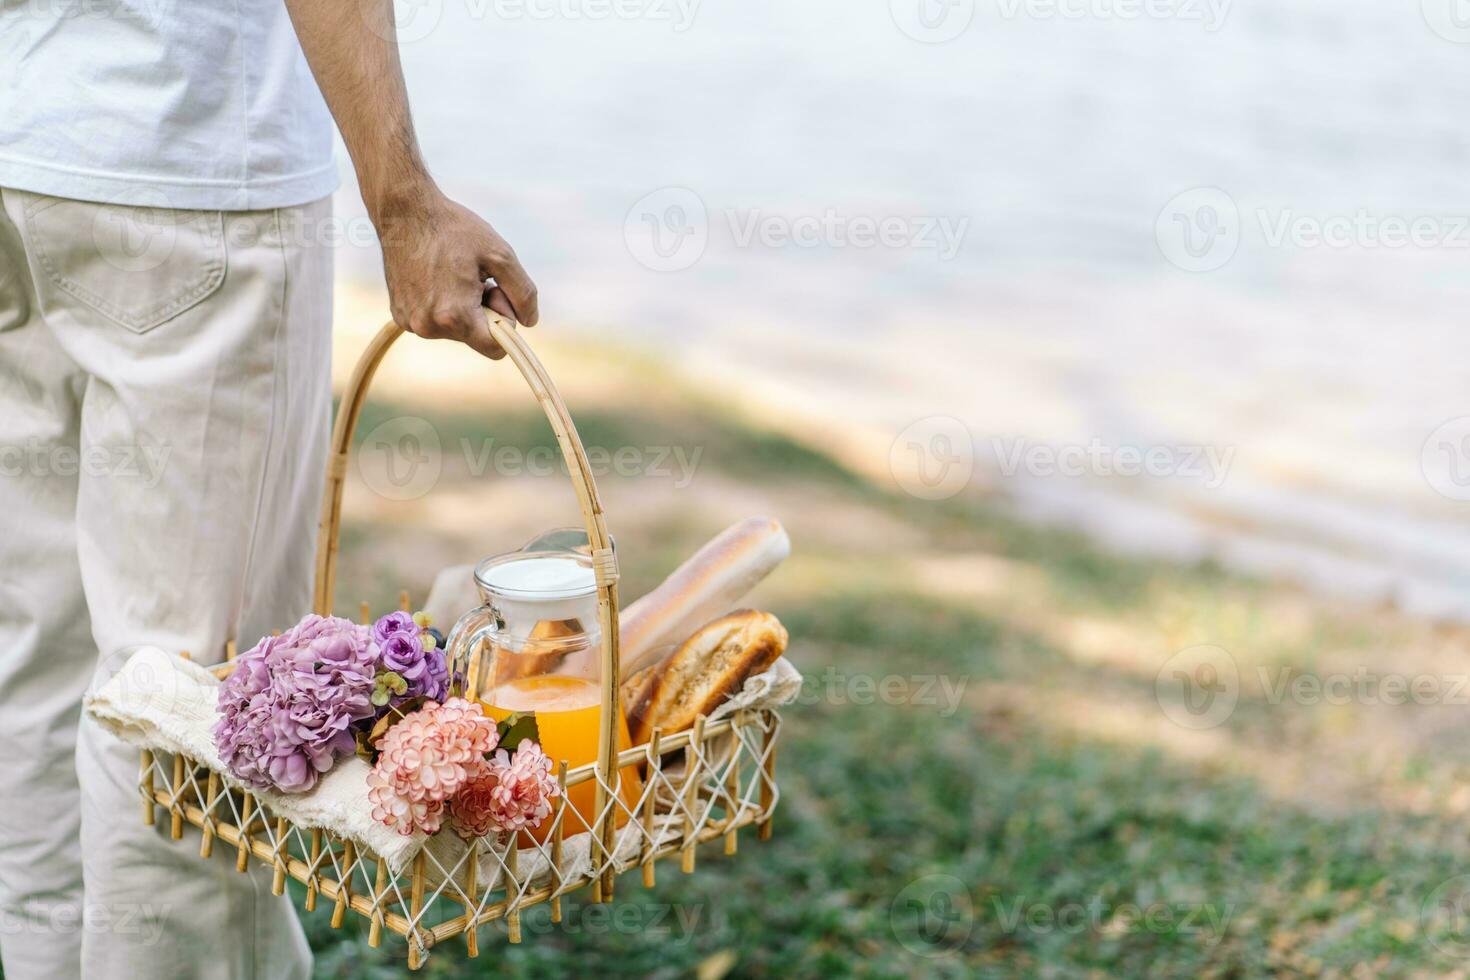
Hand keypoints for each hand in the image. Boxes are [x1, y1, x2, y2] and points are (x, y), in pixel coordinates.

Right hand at [374, 191, 538, 358]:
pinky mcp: (400, 317)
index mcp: (454, 316)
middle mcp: (429, 327)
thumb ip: (523, 292)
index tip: (496, 291)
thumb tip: (530, 322)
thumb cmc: (454, 229)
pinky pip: (436, 323)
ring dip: (464, 309)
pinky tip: (436, 278)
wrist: (405, 212)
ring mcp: (411, 324)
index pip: (495, 349)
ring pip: (457, 331)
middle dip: (484, 312)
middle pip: (476, 338)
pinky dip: (443, 306)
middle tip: (475, 277)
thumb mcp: (500, 254)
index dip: (505, 322)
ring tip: (454, 275)